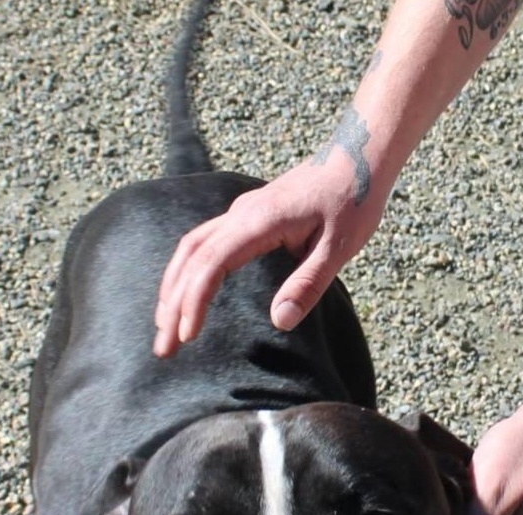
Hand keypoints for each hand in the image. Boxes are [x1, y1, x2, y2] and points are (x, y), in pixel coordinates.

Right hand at [153, 151, 385, 356]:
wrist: (358, 157)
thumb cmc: (352, 201)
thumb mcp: (338, 250)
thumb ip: (307, 285)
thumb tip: (279, 322)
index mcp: (259, 222)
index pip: (211, 263)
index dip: (194, 300)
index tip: (187, 334)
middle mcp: (240, 214)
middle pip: (190, 259)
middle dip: (172, 305)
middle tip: (164, 348)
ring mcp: (239, 213)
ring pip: (190, 249)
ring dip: (172, 288)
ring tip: (164, 328)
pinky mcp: (245, 217)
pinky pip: (202, 243)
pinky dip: (186, 272)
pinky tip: (182, 294)